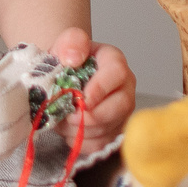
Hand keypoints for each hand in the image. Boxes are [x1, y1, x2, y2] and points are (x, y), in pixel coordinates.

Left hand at [49, 28, 134, 148]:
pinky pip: (101, 144)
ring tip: (63, 119)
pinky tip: (69, 130)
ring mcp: (122, 112)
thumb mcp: (66, 44)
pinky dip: (81, 141)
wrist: (63, 80)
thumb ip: (71, 42)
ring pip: (108, 128)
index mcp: (114, 62)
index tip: (82, 99)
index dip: (100, 88)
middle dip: (91, 115)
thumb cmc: (67, 62)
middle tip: (67, 115)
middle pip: (120, 106)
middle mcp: (125, 88)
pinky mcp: (113, 131)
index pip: (117, 73)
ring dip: (80, 129)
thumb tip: (73, 59)